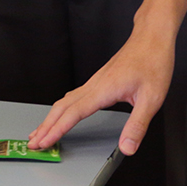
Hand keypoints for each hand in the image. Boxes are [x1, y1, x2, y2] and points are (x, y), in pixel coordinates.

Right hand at [27, 27, 174, 157]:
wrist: (151, 37)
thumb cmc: (153, 62)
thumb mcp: (152, 99)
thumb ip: (137, 125)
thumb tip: (127, 148)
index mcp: (104, 89)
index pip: (73, 113)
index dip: (57, 130)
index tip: (44, 142)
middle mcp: (95, 84)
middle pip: (62, 107)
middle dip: (45, 126)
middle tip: (33, 142)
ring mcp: (95, 81)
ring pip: (65, 101)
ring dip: (51, 117)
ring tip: (41, 132)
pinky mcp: (99, 80)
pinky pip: (73, 96)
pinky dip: (62, 109)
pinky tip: (62, 114)